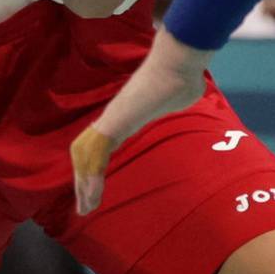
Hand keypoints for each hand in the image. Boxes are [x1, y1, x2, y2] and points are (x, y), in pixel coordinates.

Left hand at [72, 29, 210, 213]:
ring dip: (85, 184)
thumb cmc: (181, 77)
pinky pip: (98, 155)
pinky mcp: (116, 122)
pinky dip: (93, 178)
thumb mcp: (180, 97)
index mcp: (126, 114)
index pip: (101, 144)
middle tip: (85, 207)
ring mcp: (112, 118)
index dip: (95, 166)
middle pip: (86, 151)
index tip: (96, 188)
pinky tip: (92, 197)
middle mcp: (114, 116)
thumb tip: (191, 92)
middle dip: (83, 180)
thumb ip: (178, 100)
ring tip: (86, 208)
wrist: (178, 65)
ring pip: (87, 155)